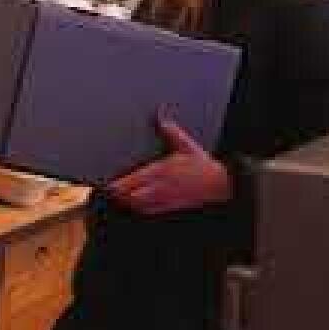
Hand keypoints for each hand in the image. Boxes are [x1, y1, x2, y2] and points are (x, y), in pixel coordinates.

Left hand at [107, 114, 232, 215]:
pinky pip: (149, 211)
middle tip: (110, 189)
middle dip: (119, 194)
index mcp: (161, 171)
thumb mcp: (187, 145)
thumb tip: (161, 117)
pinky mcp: (170, 207)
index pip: (132, 181)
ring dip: (128, 202)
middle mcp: (160, 187)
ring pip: (138, 205)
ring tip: (119, 196)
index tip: (108, 182)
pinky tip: (135, 204)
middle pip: (130, 196)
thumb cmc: (202, 165)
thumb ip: (171, 131)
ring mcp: (165, 199)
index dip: (117, 184)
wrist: (220, 184)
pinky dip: (140, 209)